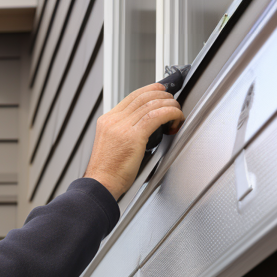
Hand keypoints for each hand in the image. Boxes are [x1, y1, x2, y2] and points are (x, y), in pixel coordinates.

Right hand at [83, 84, 184, 199]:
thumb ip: (125, 132)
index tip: (161, 92)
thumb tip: (146, 126)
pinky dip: (170, 114)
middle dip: (163, 96)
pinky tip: (175, 120)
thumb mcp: (113, 146)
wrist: (100, 185)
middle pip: (143, 96)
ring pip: (151, 104)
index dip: (150, 90)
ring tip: (177, 114)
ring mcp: (122, 127)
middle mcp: (113, 120)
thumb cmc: (108, 173)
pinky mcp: (133, 136)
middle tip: (173, 104)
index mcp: (107, 121)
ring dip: (170, 106)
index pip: (132, 97)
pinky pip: (156, 116)